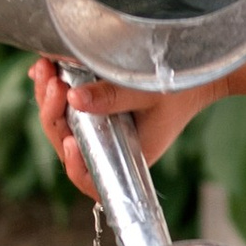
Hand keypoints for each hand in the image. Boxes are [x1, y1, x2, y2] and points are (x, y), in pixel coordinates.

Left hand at [33, 54, 227, 196]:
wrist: (201, 71)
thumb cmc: (183, 88)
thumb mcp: (150, 92)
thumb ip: (113, 97)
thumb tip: (73, 98)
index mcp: (126, 157)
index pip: (89, 176)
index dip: (73, 164)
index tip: (70, 140)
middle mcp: (110, 147)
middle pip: (67, 142)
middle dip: (51, 113)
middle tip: (50, 82)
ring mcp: (102, 128)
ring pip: (63, 122)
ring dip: (48, 97)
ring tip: (44, 69)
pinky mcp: (98, 109)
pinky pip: (67, 106)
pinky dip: (54, 89)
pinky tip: (46, 70)